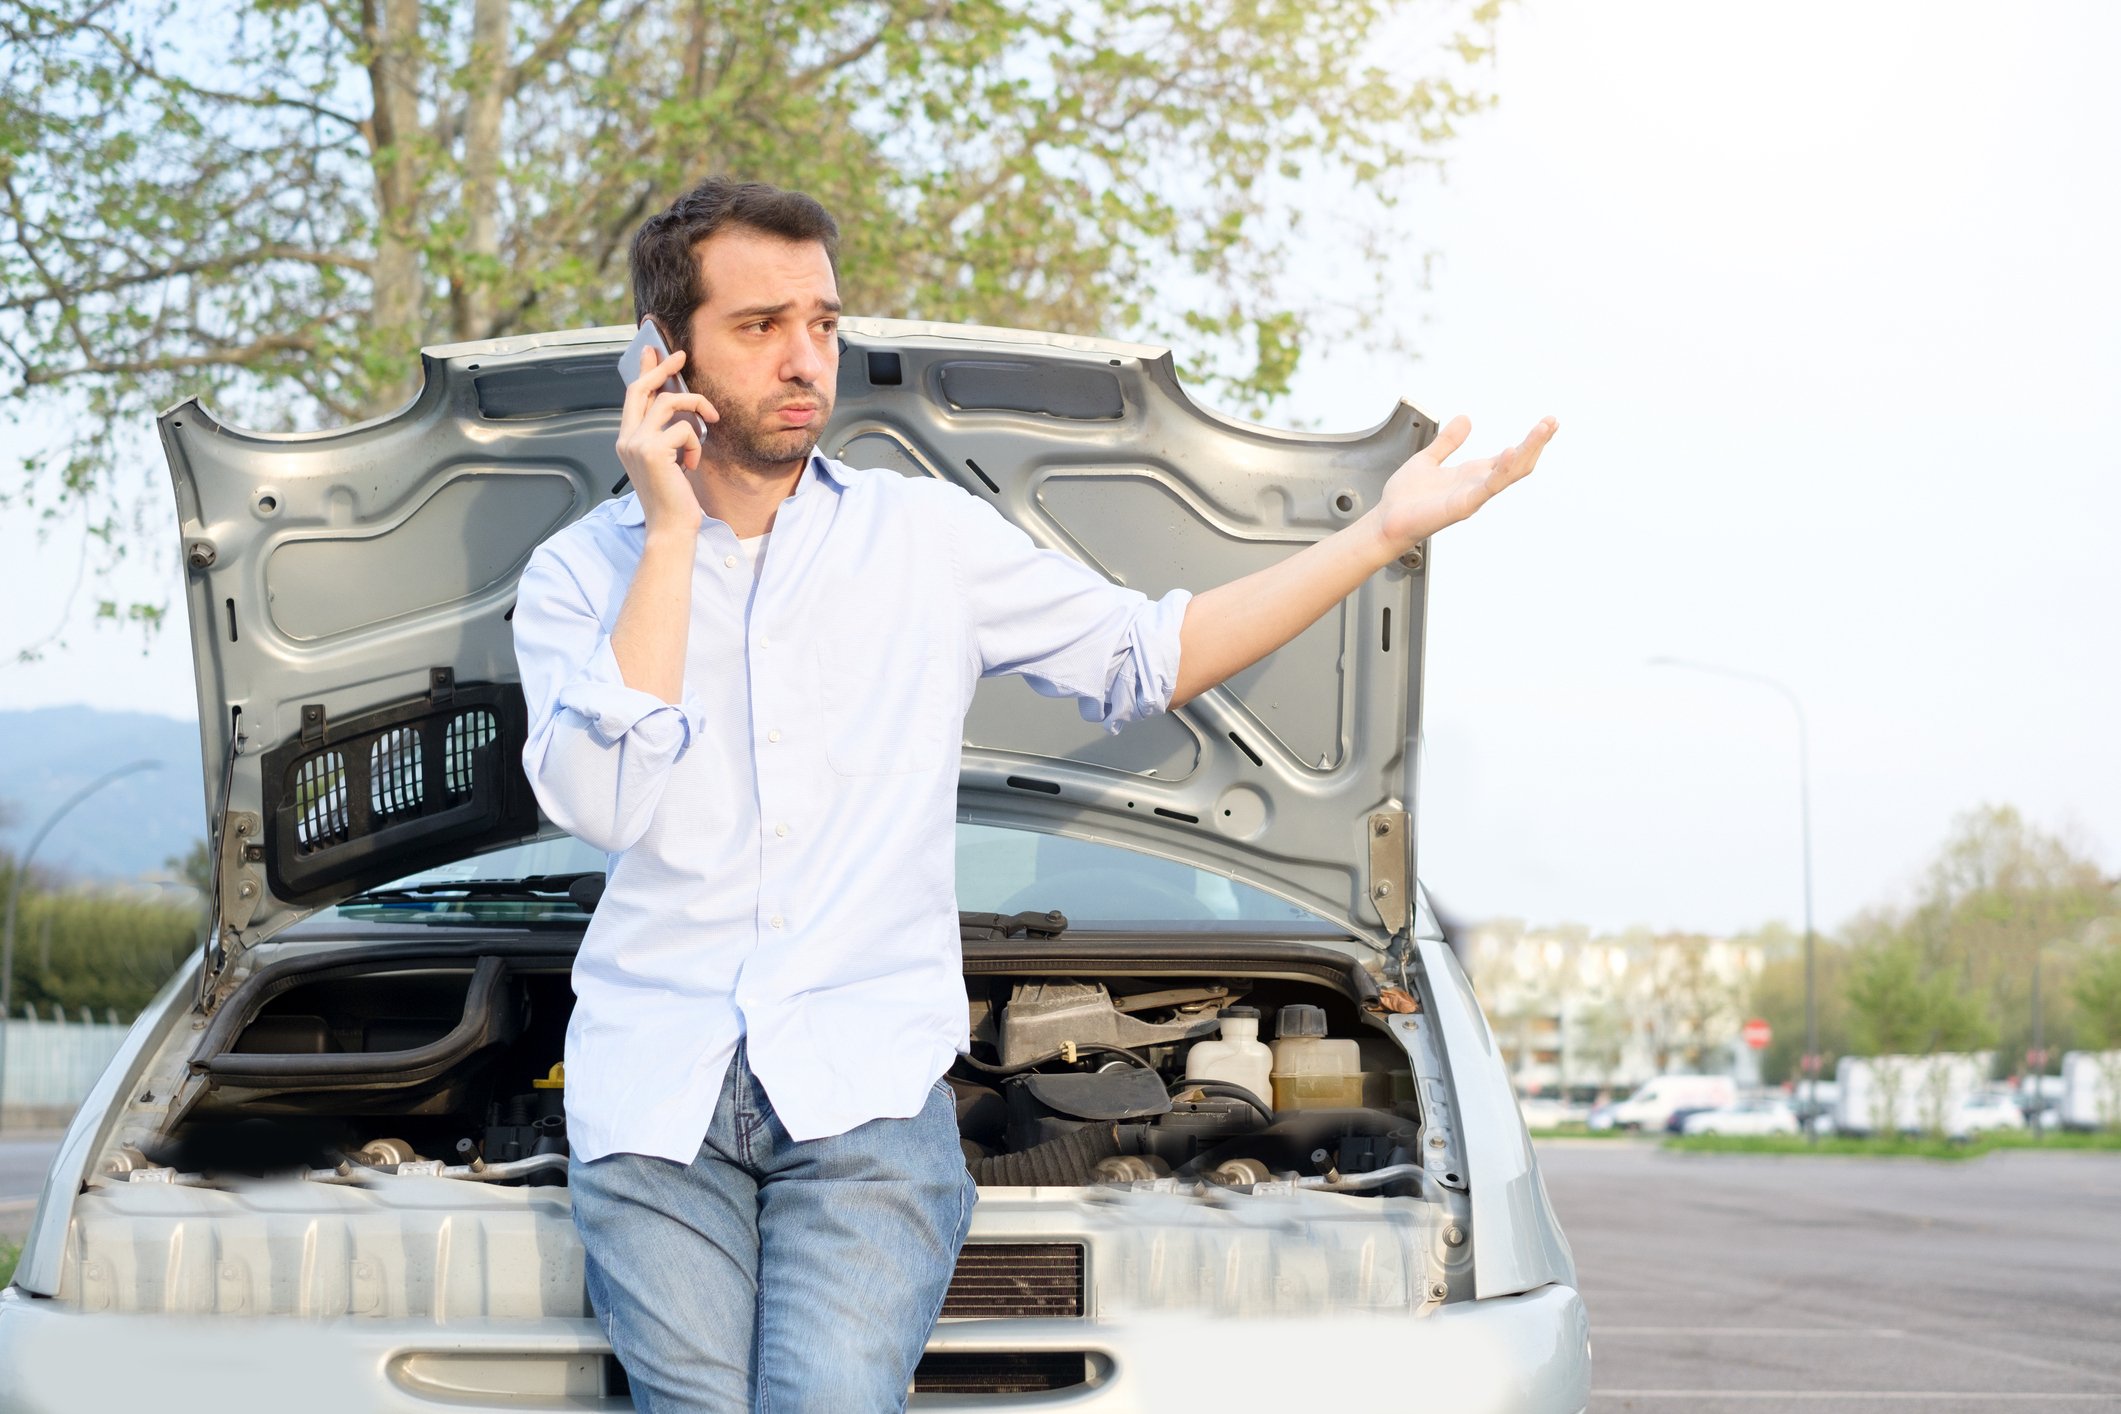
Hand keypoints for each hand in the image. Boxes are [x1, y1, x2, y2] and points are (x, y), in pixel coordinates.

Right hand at [616, 344, 718, 538]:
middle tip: (681, 356)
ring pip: (669, 403)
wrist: (670, 527)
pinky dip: (695, 444)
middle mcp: (627, 439)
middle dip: (664, 368)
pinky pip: (684, 429)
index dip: (644, 371)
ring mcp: (637, 443)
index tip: (652, 352)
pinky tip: (690, 465)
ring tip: (708, 424)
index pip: (633, 396)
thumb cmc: (672, 498)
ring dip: (695, 408)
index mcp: (627, 440)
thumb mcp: (666, 460)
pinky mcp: (653, 450)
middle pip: (643, 388)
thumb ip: (664, 434)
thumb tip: (676, 408)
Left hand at [1373, 413, 1556, 554]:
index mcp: (1473, 474)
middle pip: (1518, 463)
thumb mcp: (1428, 459)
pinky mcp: (1462, 506)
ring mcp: (1473, 496)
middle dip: (1537, 443)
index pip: (1511, 456)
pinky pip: (1487, 487)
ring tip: (1544, 429)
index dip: (1531, 440)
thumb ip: (1448, 441)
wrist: (1386, 520)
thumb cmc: (1405, 497)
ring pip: (1510, 473)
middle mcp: (1478, 486)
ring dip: (1529, 450)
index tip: (1548, 422)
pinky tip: (1511, 450)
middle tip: (1553, 421)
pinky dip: (1501, 470)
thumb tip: (1467, 418)